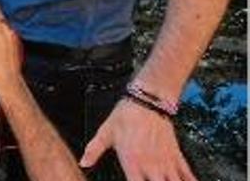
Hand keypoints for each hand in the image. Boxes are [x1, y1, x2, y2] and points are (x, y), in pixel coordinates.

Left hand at [80, 100, 195, 180]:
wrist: (148, 101)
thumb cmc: (126, 116)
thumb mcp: (105, 132)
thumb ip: (94, 150)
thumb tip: (83, 163)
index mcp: (132, 163)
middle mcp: (151, 166)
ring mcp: (166, 162)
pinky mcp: (176, 155)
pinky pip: (187, 174)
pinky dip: (190, 180)